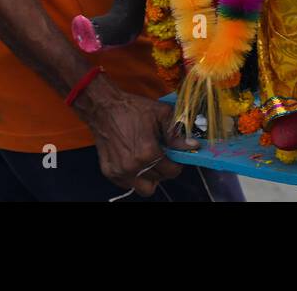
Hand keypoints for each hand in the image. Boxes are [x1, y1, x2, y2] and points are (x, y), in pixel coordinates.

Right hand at [80, 79, 193, 196]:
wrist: (103, 107)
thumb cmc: (131, 108)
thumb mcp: (160, 113)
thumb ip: (176, 132)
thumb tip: (192, 145)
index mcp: (148, 152)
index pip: (172, 171)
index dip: (177, 163)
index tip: (174, 155)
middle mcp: (134, 166)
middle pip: (160, 179)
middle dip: (164, 168)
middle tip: (162, 155)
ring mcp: (120, 171)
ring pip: (145, 188)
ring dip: (150, 177)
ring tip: (148, 162)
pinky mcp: (110, 172)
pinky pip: (128, 185)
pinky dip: (134, 177)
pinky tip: (134, 161)